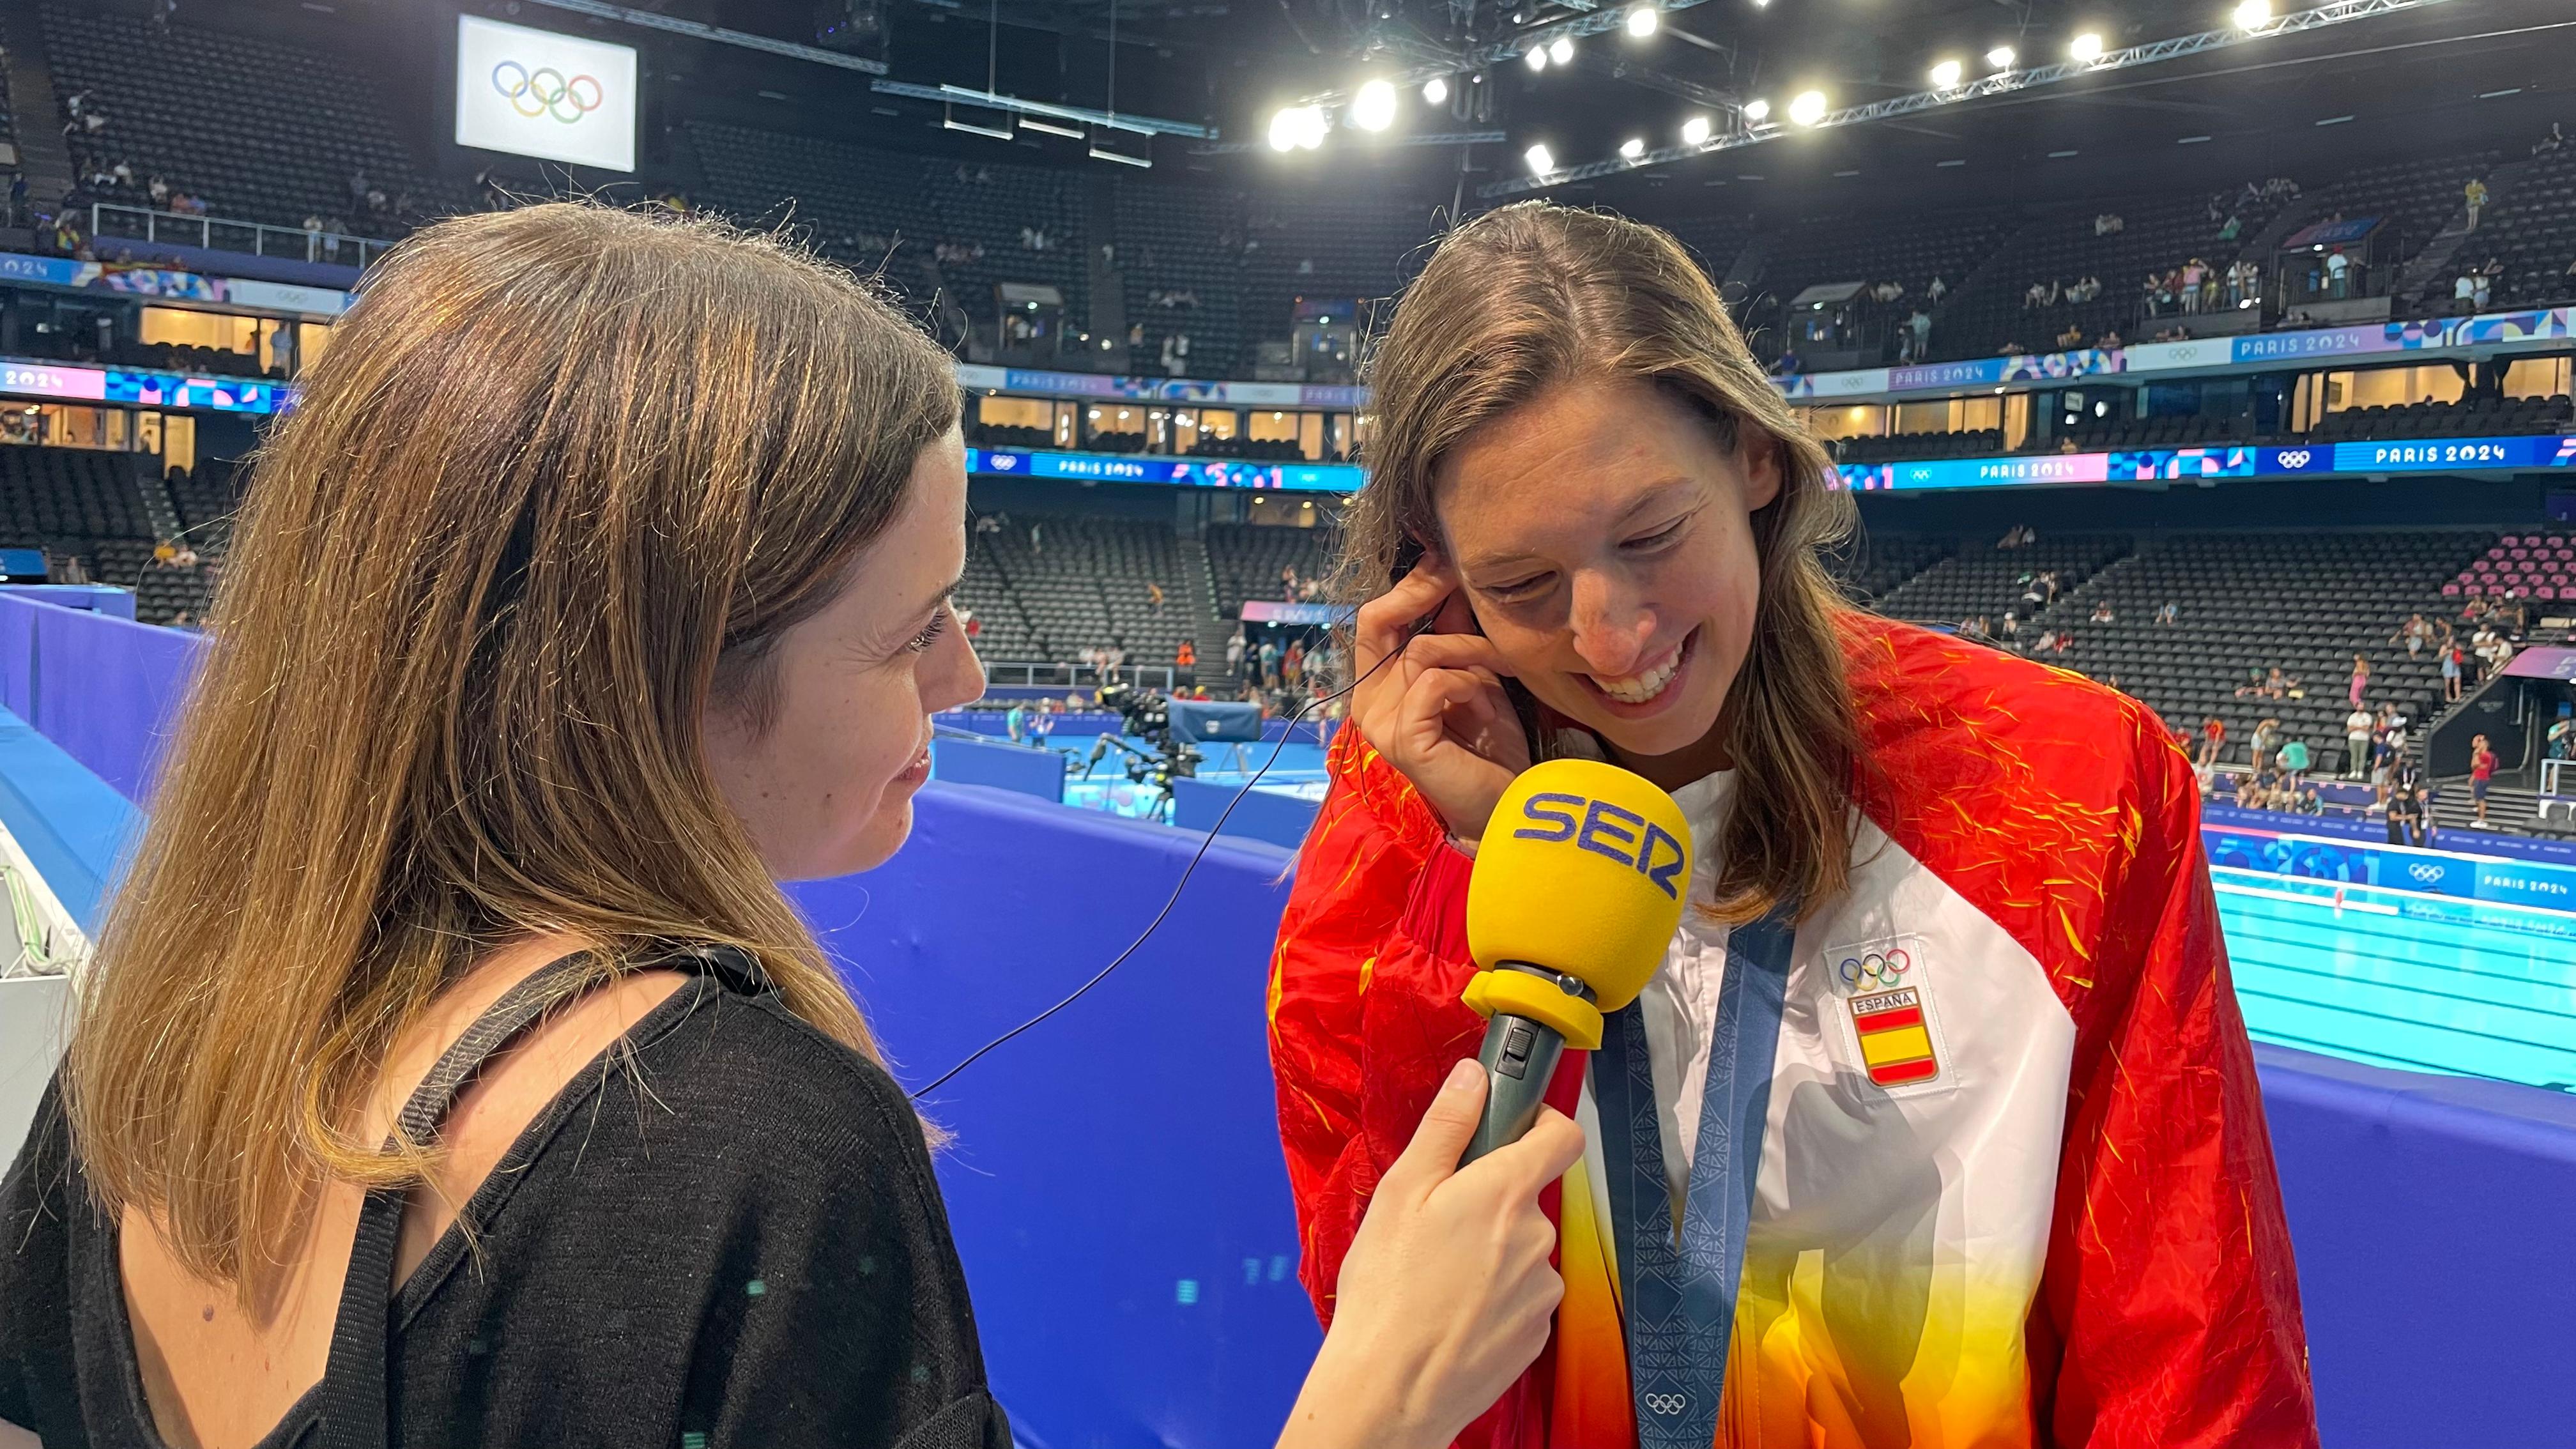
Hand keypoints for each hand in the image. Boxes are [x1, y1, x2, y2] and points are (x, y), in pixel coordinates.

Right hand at [1277, 1061, 1584, 1448]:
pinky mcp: (1537, 1334)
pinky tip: (1453, 1311)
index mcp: (1506, 1192)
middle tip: (1438, 1222)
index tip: (1513, 1126)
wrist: (1391, 1387)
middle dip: (1493, 1201)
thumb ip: (1447, 1126)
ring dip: (1493, 1253)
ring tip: (1438, 1277)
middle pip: (1529, 1198)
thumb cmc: (1387, 1287)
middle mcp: (1538, 1237)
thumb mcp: (1402, 1191)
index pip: (1562, 1136)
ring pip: (1524, 1251)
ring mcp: (1542, 1290)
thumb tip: (1476, 1075)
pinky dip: (1496, 1298)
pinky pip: (1522, 1298)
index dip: (1542, 1122)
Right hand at [1349, 554, 1531, 844]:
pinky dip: (1468, 681)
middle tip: (1457, 572)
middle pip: (1374, 621)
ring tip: (1497, 671)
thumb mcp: (1473, 676)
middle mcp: (1368, 704)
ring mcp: (1380, 724)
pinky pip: (1433, 681)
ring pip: (1419, 650)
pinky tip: (1486, 701)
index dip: (1408, 585)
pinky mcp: (1403, 739)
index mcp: (1378, 689)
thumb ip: (1453, 636)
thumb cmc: (1490, 749)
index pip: (1375, 621)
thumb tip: (1451, 577)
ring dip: (1469, 651)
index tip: (1444, 557)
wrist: (1506, 807)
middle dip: (1419, 589)